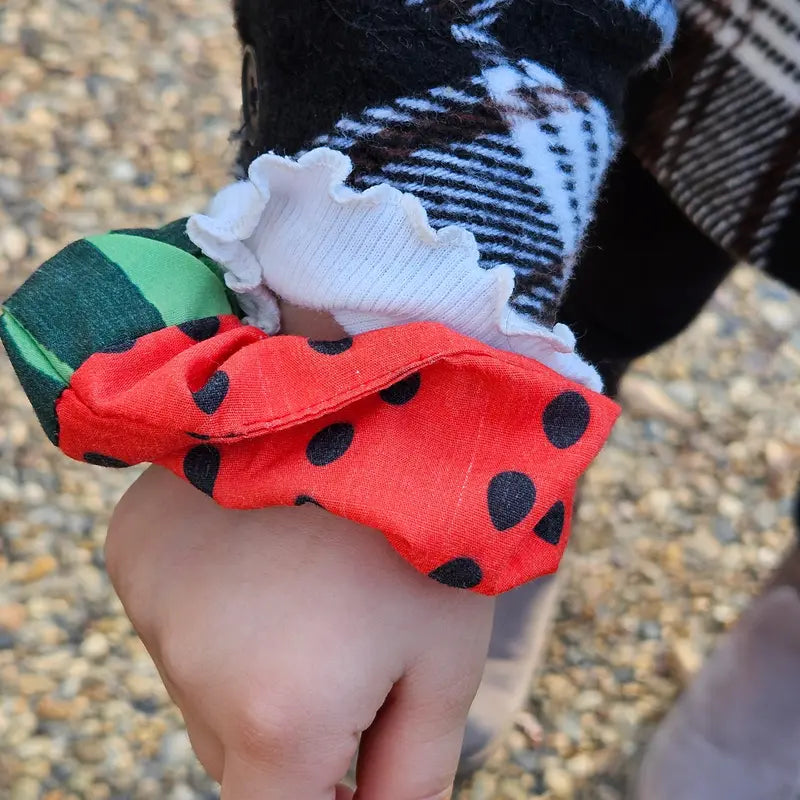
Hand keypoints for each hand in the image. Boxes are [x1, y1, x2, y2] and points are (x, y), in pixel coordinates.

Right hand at [106, 465, 493, 798]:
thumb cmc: (425, 525)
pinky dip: (217, 606)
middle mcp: (190, 670)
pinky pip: (175, 616)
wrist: (366, 390)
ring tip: (311, 583)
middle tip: (350, 648)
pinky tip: (264, 548)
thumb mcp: (444, 659)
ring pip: (203, 687)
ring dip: (250, 667)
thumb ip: (412, 773)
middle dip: (294, 731)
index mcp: (279, 716)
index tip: (356, 772)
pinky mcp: (134, 547)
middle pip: (238, 756)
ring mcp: (151, 602)